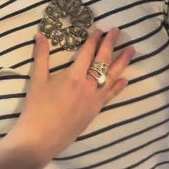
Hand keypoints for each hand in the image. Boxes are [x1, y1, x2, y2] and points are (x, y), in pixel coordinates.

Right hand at [7, 27, 133, 166]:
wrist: (41, 139)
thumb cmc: (37, 108)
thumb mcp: (37, 80)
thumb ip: (41, 56)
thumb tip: (40, 34)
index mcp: (74, 76)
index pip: (87, 53)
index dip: (94, 40)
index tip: (99, 29)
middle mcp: (88, 86)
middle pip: (103, 61)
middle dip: (110, 44)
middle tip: (117, 31)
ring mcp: (94, 99)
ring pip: (111, 77)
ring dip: (122, 62)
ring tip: (132, 51)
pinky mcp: (95, 111)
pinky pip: (110, 96)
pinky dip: (118, 86)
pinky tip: (125, 80)